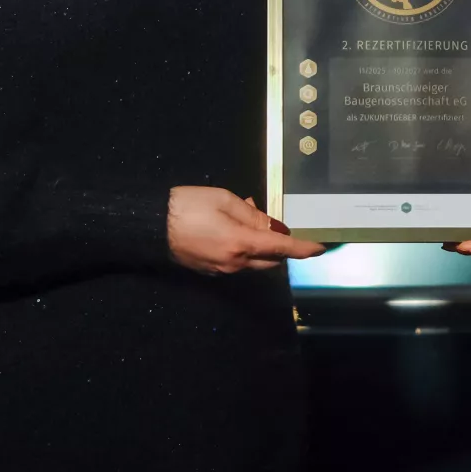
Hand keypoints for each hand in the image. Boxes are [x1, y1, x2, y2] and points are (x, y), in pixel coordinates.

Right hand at [165, 187, 325, 274]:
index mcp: (241, 244)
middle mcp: (235, 263)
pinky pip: (236, 262)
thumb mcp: (225, 201)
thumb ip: (253, 216)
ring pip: (253, 262)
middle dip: (279, 246)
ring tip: (246, 217)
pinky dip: (243, 248)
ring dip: (259, 245)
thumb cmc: (188, 206)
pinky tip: (231, 228)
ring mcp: (221, 270)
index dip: (302, 248)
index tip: (319, 248)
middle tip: (272, 222)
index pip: (281, 248)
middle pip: (270, 259)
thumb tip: (275, 228)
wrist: (151, 225)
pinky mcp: (209, 271)